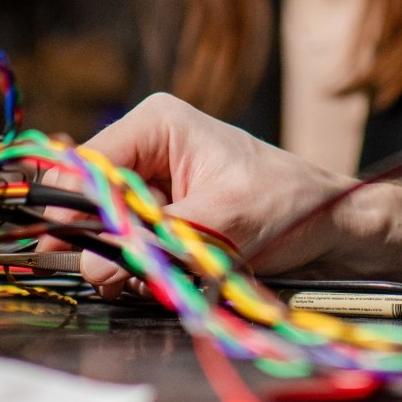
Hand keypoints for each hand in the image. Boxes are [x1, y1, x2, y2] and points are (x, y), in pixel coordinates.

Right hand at [38, 93, 359, 297]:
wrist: (332, 226)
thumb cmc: (291, 204)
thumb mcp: (223, 220)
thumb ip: (156, 240)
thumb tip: (95, 265)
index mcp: (157, 125)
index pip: (87, 166)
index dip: (74, 208)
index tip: (70, 246)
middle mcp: (147, 150)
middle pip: (90, 200)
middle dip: (103, 241)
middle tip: (119, 274)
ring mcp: (153, 186)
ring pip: (107, 230)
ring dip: (127, 261)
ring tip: (165, 274)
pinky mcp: (163, 217)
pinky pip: (132, 246)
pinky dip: (145, 268)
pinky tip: (173, 276)